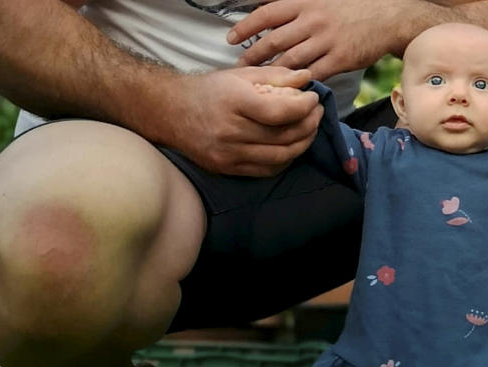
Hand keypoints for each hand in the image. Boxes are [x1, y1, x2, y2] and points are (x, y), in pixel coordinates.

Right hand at [164, 66, 322, 175]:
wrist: (170, 112)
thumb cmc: (210, 90)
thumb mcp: (241, 75)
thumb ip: (276, 76)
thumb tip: (307, 79)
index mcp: (234, 102)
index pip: (280, 112)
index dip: (304, 107)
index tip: (313, 99)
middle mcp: (230, 131)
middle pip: (284, 136)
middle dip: (309, 125)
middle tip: (317, 113)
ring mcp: (228, 154)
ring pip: (280, 156)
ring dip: (302, 144)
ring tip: (310, 130)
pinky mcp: (227, 169)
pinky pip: (267, 169)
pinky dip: (286, 159)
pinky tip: (292, 147)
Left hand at [227, 0, 403, 79]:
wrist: (387, 15)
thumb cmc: (353, 7)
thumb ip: (298, 8)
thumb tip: (269, 14)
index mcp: (305, 3)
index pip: (267, 14)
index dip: (246, 27)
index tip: (231, 38)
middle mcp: (313, 21)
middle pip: (275, 40)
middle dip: (253, 56)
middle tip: (239, 68)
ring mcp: (327, 41)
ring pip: (291, 60)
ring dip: (272, 73)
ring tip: (258, 83)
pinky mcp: (340, 59)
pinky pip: (314, 73)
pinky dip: (299, 83)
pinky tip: (288, 90)